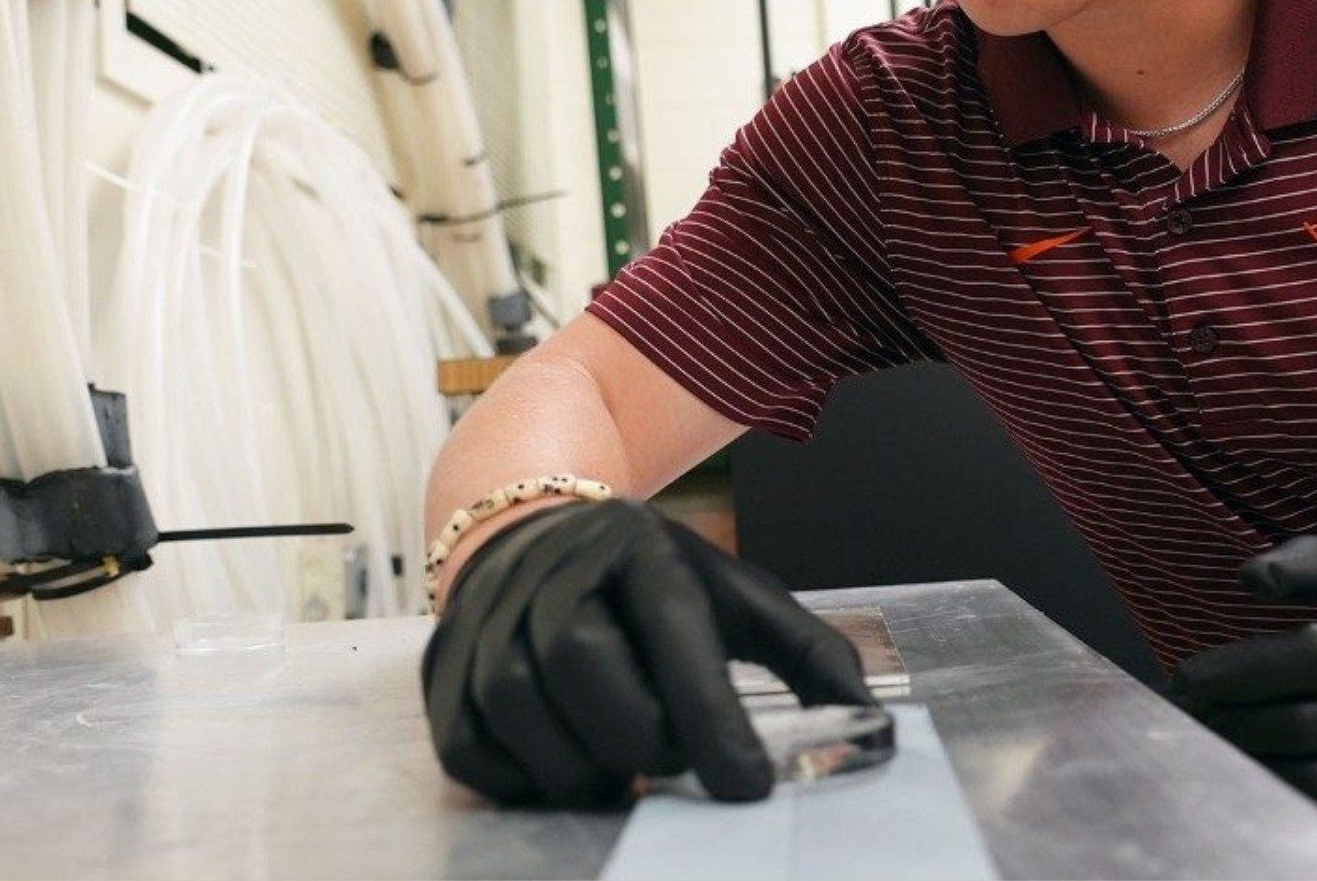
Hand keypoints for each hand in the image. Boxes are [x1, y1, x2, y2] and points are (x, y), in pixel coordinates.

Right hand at [421, 499, 874, 805]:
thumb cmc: (648, 581)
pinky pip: (471, 748)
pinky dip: (521, 779)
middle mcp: (554, 572)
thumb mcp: (735, 595)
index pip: (675, 636)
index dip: (712, 719)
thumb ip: (808, 656)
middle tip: (670, 762)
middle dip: (637, 736)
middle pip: (582, 667)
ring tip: (624, 772)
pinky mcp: (443, 666)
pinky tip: (565, 766)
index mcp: (639, 548)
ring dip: (580, 767)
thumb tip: (873, 730)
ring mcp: (488, 617)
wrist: (532, 528)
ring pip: (520, 711)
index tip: (749, 786)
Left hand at [1171, 536, 1316, 859]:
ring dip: (1262, 772)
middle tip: (1194, 722)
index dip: (1243, 669)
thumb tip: (1251, 576)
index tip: (1188, 678)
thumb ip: (1314, 560)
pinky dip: (1307, 816)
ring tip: (1220, 754)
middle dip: (1239, 724)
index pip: (1316, 656)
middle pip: (1316, 726)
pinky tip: (1269, 792)